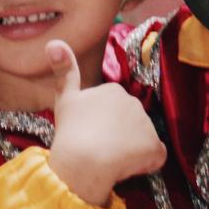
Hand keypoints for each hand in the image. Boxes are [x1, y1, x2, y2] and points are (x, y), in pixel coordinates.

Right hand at [46, 40, 165, 206]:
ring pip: (140, 141)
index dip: (101, 127)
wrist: (82, 159)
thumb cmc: (70, 131)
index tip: (88, 135)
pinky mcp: (154, 145)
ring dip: (128, 152)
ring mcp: (146, 124)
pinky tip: (126, 167)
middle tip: (97, 149)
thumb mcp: (64, 99)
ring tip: (108, 160)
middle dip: (117, 138)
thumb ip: (64, 71)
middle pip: (128, 126)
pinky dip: (144, 164)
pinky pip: (154, 157)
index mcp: (113, 90)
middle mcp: (134, 102)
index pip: (113, 112)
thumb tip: (54, 41)